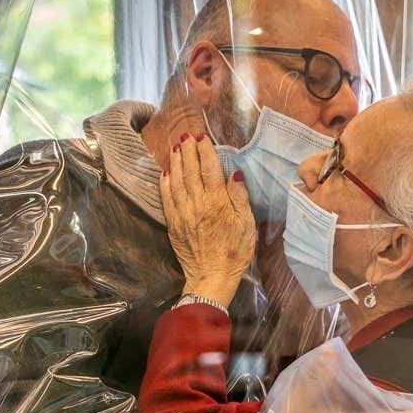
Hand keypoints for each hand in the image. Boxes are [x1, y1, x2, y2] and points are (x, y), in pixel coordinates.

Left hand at [160, 133, 255, 306]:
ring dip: (176, 162)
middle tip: (185, 135)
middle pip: (191, 171)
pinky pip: (167, 199)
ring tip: (174, 147)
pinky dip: (165, 183)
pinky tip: (165, 172)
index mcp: (218, 202)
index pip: (209, 169)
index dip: (205, 151)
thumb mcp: (247, 225)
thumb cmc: (235, 252)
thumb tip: (235, 174)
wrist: (212, 277)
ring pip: (177, 181)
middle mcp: (198, 204)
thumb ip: (240, 198)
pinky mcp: (174, 224)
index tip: (202, 137)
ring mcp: (183, 213)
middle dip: (187, 151)